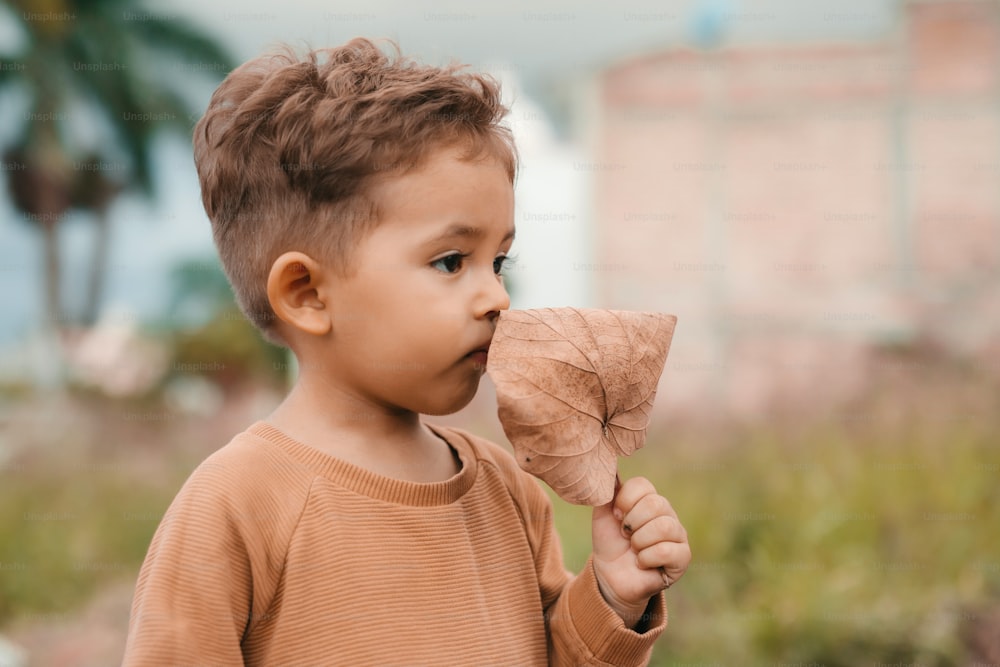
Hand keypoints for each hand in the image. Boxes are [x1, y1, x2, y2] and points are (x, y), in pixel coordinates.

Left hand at [591, 476, 690, 628]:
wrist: (610, 576)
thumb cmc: (609, 543)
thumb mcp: (603, 514)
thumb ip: (608, 491)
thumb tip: (610, 466)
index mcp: (649, 499)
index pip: (643, 485)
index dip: (624, 500)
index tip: (616, 516)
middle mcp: (667, 513)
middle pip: (655, 504)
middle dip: (632, 523)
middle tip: (625, 535)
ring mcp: (678, 534)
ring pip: (663, 527)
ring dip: (639, 541)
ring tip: (634, 550)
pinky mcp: (682, 557)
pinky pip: (667, 550)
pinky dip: (646, 558)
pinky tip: (642, 562)